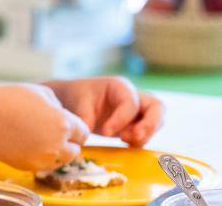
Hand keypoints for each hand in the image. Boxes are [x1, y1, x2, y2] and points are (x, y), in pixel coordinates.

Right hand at [0, 84, 89, 170]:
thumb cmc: (8, 99)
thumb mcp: (41, 92)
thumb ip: (59, 106)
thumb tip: (64, 116)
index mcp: (63, 123)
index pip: (83, 132)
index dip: (74, 127)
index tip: (63, 123)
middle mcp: (57, 144)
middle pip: (75, 150)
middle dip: (67, 141)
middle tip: (49, 130)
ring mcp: (43, 158)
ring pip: (62, 160)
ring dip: (56, 151)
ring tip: (39, 137)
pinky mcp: (30, 166)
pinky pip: (45, 165)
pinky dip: (41, 157)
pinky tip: (28, 143)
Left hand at [43, 76, 163, 146]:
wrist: (75, 102)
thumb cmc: (78, 97)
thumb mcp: (78, 102)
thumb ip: (84, 116)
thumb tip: (86, 131)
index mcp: (120, 86)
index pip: (130, 103)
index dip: (121, 119)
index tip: (106, 132)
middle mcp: (134, 97)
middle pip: (157, 108)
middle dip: (150, 125)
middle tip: (132, 138)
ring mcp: (138, 111)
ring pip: (156, 122)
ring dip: (145, 135)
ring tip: (124, 141)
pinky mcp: (137, 124)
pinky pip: (147, 133)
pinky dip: (140, 141)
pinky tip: (125, 146)